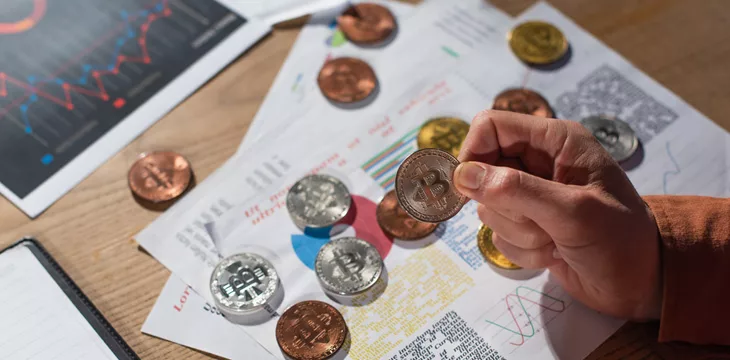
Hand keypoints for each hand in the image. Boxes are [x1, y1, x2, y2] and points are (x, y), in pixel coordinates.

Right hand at [454, 110, 660, 319]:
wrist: (641, 284)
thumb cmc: (619, 239)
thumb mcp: (572, 211)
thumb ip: (516, 190)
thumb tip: (463, 174)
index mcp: (555, 141)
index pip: (491, 126)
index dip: (475, 153)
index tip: (470, 187)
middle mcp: (539, 162)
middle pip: (483, 171)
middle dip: (504, 205)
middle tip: (540, 220)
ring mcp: (531, 196)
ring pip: (488, 208)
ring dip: (518, 231)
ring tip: (554, 239)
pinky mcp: (527, 226)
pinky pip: (498, 234)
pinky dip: (523, 250)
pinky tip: (553, 252)